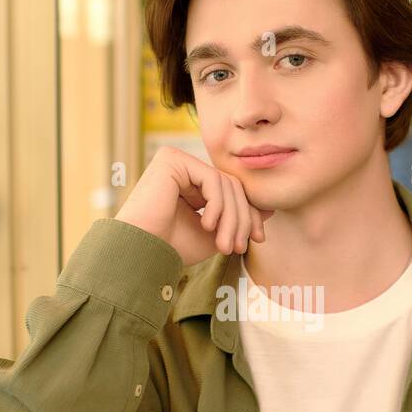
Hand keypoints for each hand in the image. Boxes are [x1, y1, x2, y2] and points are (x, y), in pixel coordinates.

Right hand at [114, 146, 274, 266]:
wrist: (142, 252)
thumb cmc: (172, 246)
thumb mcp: (216, 234)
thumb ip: (238, 220)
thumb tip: (270, 209)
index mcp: (192, 184)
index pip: (232, 192)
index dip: (248, 215)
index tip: (257, 240)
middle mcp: (184, 168)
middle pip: (232, 186)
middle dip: (241, 219)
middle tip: (239, 246)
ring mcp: (177, 161)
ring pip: (225, 184)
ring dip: (231, 218)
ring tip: (224, 244)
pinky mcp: (172, 159)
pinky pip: (211, 178)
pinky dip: (217, 205)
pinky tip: (207, 224)